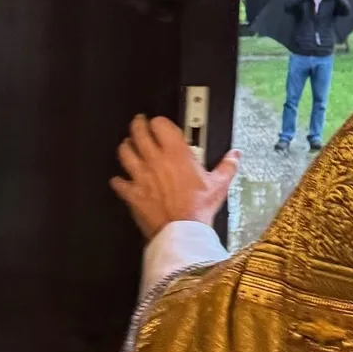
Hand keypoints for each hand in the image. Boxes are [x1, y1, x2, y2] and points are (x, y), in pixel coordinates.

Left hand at [110, 116, 238, 239]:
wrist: (182, 229)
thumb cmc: (198, 207)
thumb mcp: (219, 184)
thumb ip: (227, 166)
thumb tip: (234, 156)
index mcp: (176, 153)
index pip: (160, 125)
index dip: (159, 122)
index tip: (160, 123)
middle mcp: (155, 160)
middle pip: (138, 134)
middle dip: (137, 126)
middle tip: (139, 123)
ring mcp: (141, 176)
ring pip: (125, 153)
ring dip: (126, 147)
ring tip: (128, 145)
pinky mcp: (132, 193)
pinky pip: (118, 183)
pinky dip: (118, 180)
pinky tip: (119, 180)